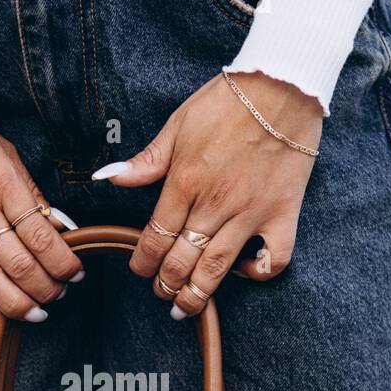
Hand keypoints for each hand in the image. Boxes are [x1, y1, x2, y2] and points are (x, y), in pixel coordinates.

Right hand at [0, 39, 83, 318]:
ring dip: (16, 302)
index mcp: (2, 182)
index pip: (43, 237)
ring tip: (33, 311)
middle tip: (59, 294)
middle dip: (48, 288)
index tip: (75, 273)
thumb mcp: (5, 153)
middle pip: (21, 264)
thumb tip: (59, 229)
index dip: (65, 263)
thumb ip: (31, 193)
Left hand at [93, 70, 322, 315]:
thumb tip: (107, 177)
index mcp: (184, 182)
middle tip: (161, 293)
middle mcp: (215, 203)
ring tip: (186, 306)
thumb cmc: (227, 101)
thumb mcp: (178, 124)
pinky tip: (245, 272)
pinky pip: (273, 259)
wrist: (282, 84)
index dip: (142, 262)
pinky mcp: (283, 213)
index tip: (139, 271)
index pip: (155, 237)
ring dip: (197, 295)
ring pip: (218, 269)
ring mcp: (251, 212)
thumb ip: (145, 161)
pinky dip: (259, 273)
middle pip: (182, 262)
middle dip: (165, 285)